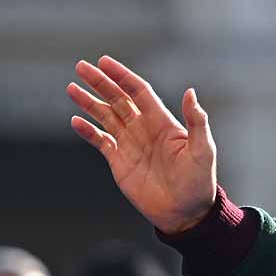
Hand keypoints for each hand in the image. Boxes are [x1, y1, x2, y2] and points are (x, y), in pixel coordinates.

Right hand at [67, 56, 217, 234]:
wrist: (186, 213)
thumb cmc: (199, 182)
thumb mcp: (203, 150)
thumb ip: (196, 122)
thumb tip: (190, 93)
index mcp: (162, 121)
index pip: (138, 91)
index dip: (122, 76)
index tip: (105, 62)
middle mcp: (144, 128)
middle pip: (118, 99)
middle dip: (100, 82)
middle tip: (81, 67)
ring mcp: (130, 144)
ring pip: (106, 116)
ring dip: (89, 102)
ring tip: (72, 88)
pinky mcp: (120, 162)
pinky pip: (101, 141)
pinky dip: (88, 131)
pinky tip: (75, 121)